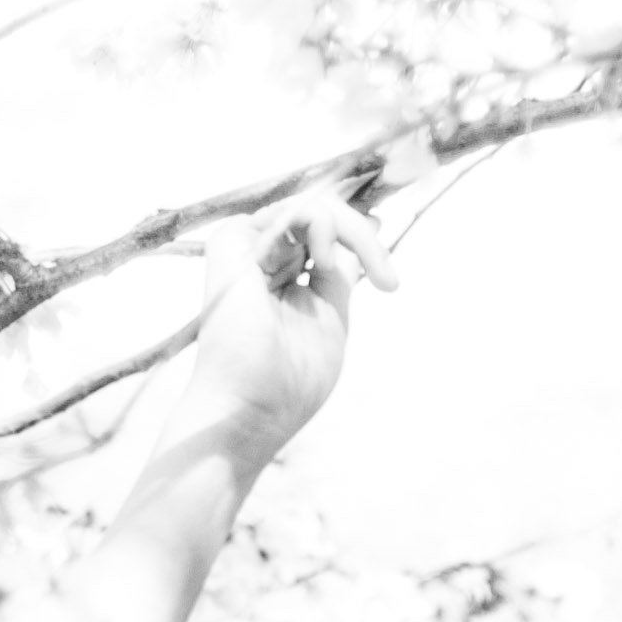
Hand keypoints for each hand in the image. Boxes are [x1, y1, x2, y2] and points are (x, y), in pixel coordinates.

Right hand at [174, 196, 398, 472]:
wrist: (250, 412)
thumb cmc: (287, 384)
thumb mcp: (331, 319)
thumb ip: (341, 274)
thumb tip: (369, 223)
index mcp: (282, 278)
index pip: (325, 237)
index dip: (359, 240)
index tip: (389, 282)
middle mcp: (263, 260)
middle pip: (322, 218)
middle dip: (363, 238)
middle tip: (388, 281)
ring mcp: (247, 249)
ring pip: (313, 209)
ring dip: (351, 233)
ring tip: (368, 273)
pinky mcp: (233, 243)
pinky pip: (292, 210)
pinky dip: (321, 226)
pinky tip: (325, 262)